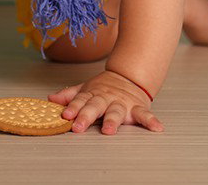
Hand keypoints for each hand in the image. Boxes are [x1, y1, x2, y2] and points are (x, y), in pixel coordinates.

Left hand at [47, 69, 163, 134]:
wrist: (130, 76)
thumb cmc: (104, 88)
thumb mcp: (86, 88)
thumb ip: (70, 95)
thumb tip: (50, 99)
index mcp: (93, 94)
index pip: (81, 100)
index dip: (73, 107)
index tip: (65, 115)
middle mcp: (107, 99)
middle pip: (95, 106)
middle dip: (86, 116)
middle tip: (78, 126)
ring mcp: (122, 103)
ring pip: (116, 112)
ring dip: (112, 121)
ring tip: (109, 130)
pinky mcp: (137, 108)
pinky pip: (145, 115)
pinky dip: (151, 121)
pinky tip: (156, 128)